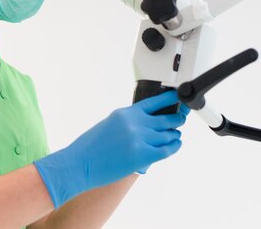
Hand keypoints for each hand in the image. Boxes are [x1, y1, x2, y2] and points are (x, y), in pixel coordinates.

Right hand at [34, 90, 185, 207]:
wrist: (80, 163)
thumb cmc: (90, 147)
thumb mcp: (110, 124)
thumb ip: (129, 121)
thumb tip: (147, 123)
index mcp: (126, 113)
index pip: (155, 102)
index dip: (170, 99)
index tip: (179, 98)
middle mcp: (135, 123)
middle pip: (166, 118)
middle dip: (177, 119)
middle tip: (181, 119)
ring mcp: (140, 139)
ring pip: (168, 134)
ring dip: (175, 134)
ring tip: (176, 135)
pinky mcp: (142, 156)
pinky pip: (166, 150)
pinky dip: (174, 147)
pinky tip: (176, 144)